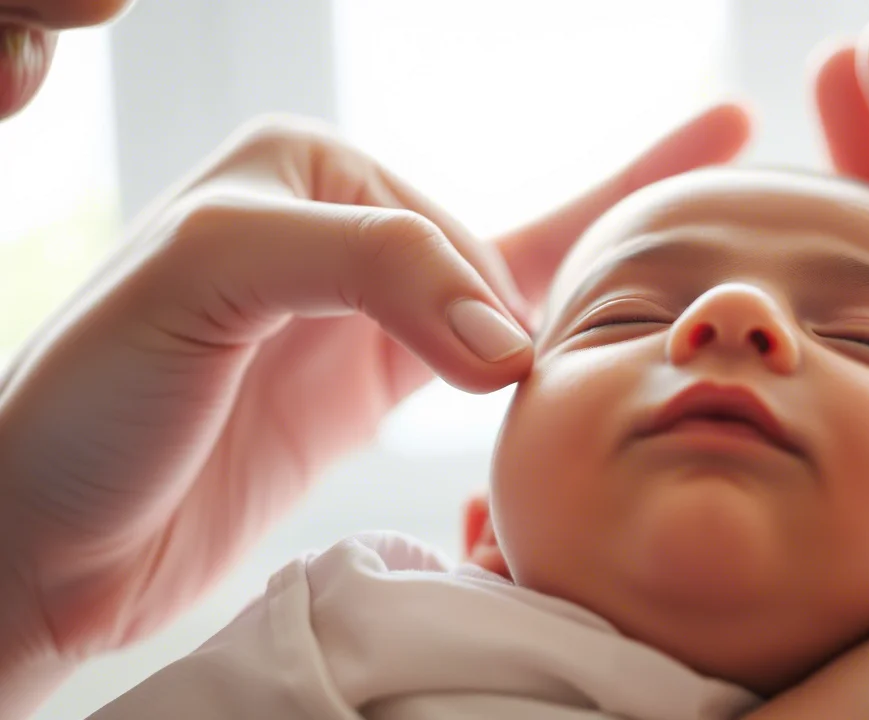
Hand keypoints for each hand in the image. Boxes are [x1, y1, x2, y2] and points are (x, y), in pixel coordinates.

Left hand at [0, 107, 748, 699]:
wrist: (44, 536)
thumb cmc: (91, 401)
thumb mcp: (209, 279)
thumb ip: (366, 267)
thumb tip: (509, 339)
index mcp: (298, 171)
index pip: (440, 225)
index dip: (485, 298)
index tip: (507, 376)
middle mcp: (338, 227)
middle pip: (490, 256)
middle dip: (561, 299)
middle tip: (642, 325)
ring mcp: (358, 307)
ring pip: (503, 293)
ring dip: (580, 304)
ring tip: (678, 282)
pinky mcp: (368, 378)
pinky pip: (478, 347)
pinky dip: (547, 328)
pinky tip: (608, 305)